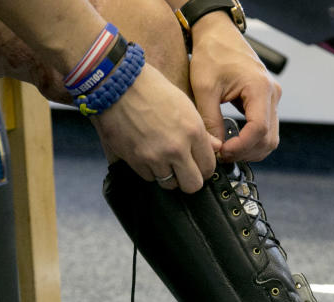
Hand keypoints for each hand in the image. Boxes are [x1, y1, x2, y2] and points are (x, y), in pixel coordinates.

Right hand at [91, 64, 221, 192]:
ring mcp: (155, 157)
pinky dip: (149, 170)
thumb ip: (201, 132)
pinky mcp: (136, 161)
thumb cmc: (151, 89)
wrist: (117, 85)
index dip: (205, 168)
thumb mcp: (183, 104)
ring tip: (163, 159)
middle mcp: (176, 148)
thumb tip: (215, 147)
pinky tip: (147, 154)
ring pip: (169, 184)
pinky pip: (149, 177)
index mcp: (193, 131)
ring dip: (168, 175)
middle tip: (184, 170)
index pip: (208, 167)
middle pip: (192, 185)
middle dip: (189, 180)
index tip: (199, 165)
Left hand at [188, 14, 281, 162]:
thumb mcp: (205, 89)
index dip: (241, 147)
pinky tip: (234, 142)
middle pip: (269, 139)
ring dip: (251, 150)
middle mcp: (271, 93)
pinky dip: (252, 141)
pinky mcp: (266, 100)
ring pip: (270, 138)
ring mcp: (272, 97)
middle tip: (223, 156)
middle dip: (246, 153)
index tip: (222, 153)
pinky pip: (266, 129)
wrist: (218, 34)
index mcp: (259, 88)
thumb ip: (210, 121)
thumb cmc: (212, 54)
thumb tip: (215, 149)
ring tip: (227, 151)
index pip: (258, 130)